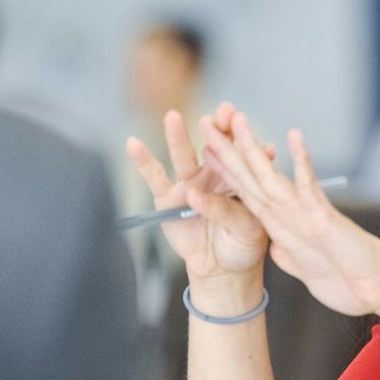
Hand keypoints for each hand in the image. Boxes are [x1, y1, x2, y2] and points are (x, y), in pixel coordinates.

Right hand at [126, 106, 269, 281]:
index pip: (242, 156)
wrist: (224, 268)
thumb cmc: (242, 244)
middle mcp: (214, 175)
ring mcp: (189, 184)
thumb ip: (227, 211)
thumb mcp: (245, 230)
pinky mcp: (167, 199)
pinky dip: (143, 161)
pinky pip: (154, 178)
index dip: (246, 142)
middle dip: (218, 129)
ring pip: (184, 156)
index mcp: (239, 178)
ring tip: (173, 116)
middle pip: (215, 147)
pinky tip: (132, 144)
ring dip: (178, 136)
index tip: (247, 126)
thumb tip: (195, 196)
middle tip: (223, 111)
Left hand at [201, 110, 379, 316]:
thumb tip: (274, 248)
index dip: (226, 172)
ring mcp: (308, 213)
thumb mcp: (307, 271)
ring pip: (272, 177)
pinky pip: (309, 188)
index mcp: (284, 227)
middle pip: (253, 178)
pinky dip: (301, 162)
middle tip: (206, 122)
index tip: (206, 151)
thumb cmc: (350, 282)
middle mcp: (293, 214)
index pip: (249, 193)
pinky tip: (293, 136)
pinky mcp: (324, 219)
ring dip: (252, 150)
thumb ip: (289, 255)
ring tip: (237, 121)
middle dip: (228, 151)